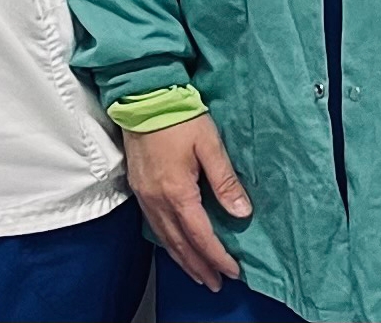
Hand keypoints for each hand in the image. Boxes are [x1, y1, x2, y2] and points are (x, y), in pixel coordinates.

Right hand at [124, 114, 249, 292]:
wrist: (143, 97)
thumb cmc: (178, 116)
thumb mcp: (210, 145)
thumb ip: (225, 181)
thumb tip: (241, 211)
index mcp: (178, 192)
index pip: (201, 236)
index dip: (217, 256)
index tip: (232, 271)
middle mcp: (157, 200)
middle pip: (180, 245)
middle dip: (199, 267)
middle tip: (215, 283)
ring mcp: (145, 196)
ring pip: (165, 239)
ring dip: (183, 259)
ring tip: (198, 274)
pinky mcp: (139, 188)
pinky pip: (154, 226)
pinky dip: (168, 243)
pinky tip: (175, 246)